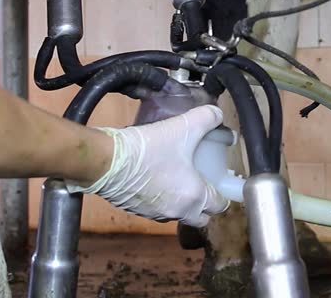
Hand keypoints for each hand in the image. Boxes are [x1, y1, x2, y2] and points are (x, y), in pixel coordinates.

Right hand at [66, 105, 228, 226]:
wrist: (106, 161)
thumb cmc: (146, 149)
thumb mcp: (182, 127)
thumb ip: (207, 118)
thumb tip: (217, 114)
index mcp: (194, 197)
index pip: (220, 206)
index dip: (224, 193)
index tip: (221, 181)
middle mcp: (177, 211)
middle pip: (201, 217)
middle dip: (205, 203)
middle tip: (203, 183)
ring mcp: (155, 214)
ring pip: (179, 215)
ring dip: (182, 203)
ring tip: (179, 179)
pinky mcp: (137, 211)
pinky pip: (157, 211)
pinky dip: (162, 200)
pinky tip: (157, 179)